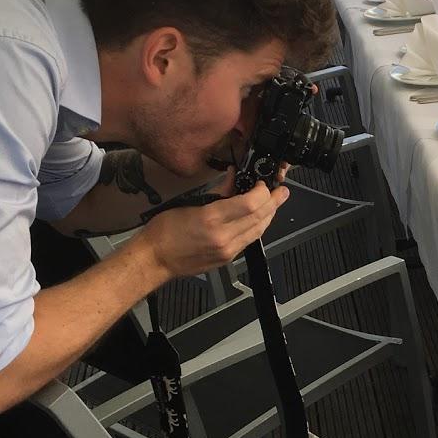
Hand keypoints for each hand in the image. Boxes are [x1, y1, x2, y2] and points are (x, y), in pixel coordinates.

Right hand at [140, 171, 287, 276]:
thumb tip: (234, 178)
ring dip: (269, 215)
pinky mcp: (228, 258)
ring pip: (259, 230)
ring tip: (275, 202)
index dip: (263, 192)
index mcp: (212, 219)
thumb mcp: (190, 203)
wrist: (155, 259)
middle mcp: (223, 237)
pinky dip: (258, 227)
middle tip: (282, 191)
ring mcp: (227, 250)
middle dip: (274, 202)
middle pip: (260, 217)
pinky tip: (260, 218)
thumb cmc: (165, 230)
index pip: (250, 204)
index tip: (263, 183)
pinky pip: (250, 240)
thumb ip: (218, 192)